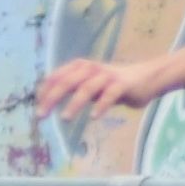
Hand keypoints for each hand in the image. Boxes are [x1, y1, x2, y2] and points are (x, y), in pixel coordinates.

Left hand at [31, 54, 165, 117]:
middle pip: (68, 81)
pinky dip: (101, 105)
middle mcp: (92, 69)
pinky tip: (94, 117)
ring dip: (74, 103)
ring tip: (65, 118)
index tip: (37, 107)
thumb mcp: (90, 85)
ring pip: (87, 88)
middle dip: (52, 98)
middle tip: (41, 115)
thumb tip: (50, 100)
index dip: (45, 91)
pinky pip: (110, 95)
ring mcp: (107, 76)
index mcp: (81, 67)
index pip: (57, 77)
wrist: (146, 79)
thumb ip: (74, 89)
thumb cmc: (113, 84)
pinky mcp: (122, 85)